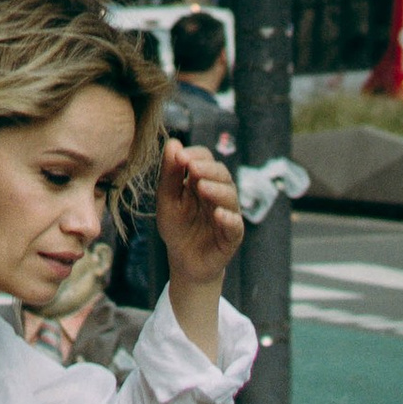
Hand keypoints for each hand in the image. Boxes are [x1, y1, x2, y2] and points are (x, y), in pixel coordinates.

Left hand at [155, 140, 243, 293]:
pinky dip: (228, 218)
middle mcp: (218, 193)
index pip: (205, 159)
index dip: (196, 155)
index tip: (181, 156)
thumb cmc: (176, 227)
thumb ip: (170, 173)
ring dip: (217, 189)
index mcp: (201, 180)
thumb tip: (173, 142)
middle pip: (221, 174)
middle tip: (192, 168)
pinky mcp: (232, 236)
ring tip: (202, 187)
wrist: (183, 261)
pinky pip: (235, 225)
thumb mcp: (166, 199)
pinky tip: (218, 215)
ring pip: (230, 196)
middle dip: (208, 169)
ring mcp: (228, 213)